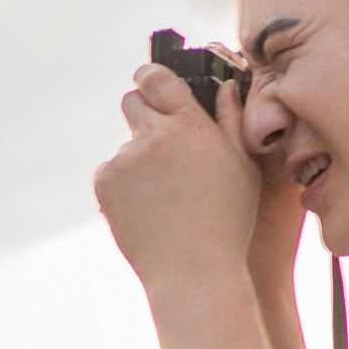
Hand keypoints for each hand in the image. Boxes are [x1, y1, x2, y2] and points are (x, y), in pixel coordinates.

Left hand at [93, 62, 261, 295]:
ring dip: (137, 160)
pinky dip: (122, 185)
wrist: (192, 270)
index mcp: (190, 124)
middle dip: (141, 112)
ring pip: (125, 146)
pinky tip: (146, 208)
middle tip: (156, 139)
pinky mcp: (105, 181)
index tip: (150, 83)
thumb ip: (230, 120)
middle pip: (131, 102)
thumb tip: (222, 87)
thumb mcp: (242, 167)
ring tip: (163, 196)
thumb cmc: (228, 221)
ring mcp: (125, 158)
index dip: (150, 78)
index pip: (157, 78)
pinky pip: (110, 173)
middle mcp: (153, 134)